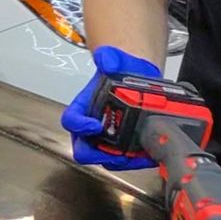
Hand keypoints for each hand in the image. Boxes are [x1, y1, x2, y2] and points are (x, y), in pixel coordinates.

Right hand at [61, 44, 161, 170]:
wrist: (138, 79)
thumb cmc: (119, 74)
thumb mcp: (113, 60)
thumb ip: (108, 58)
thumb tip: (106, 59)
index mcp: (81, 110)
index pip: (71, 121)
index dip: (79, 126)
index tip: (94, 125)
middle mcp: (90, 130)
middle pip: (84, 150)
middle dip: (98, 154)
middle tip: (114, 150)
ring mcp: (107, 141)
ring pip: (107, 159)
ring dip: (121, 160)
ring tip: (136, 154)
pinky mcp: (125, 148)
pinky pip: (127, 160)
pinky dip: (138, 161)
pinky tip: (149, 154)